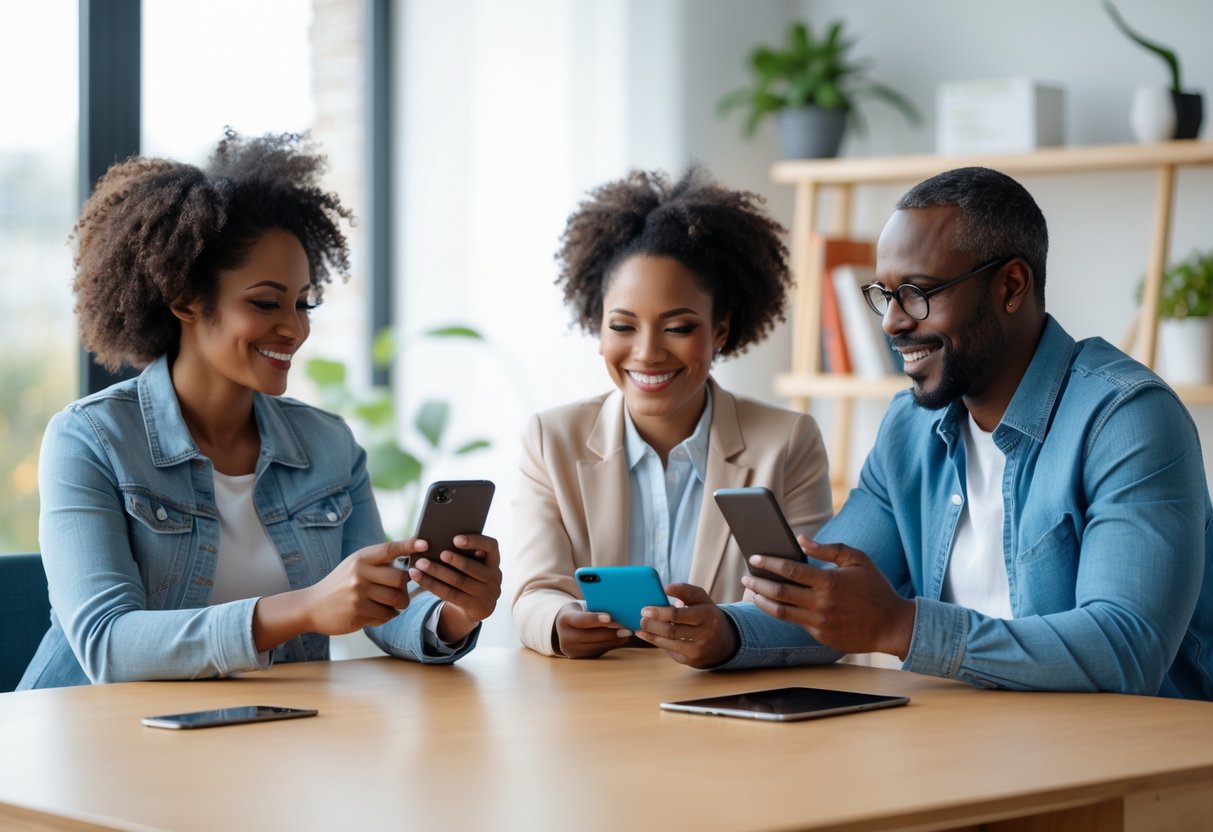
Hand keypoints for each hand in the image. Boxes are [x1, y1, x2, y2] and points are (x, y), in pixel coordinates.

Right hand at [297, 539, 414, 634]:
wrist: (312, 606)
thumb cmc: (340, 584)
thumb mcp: (355, 565)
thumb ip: (378, 562)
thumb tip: (411, 561)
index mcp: (361, 558)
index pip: (389, 549)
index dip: (409, 545)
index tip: (425, 543)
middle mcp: (360, 573)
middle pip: (400, 580)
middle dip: (405, 589)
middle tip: (401, 593)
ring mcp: (359, 594)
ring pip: (396, 600)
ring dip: (400, 605)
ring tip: (393, 605)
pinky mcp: (358, 613)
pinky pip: (386, 615)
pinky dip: (387, 616)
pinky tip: (378, 613)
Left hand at [408, 534, 502, 642]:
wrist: (477, 604)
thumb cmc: (470, 575)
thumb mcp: (474, 563)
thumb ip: (465, 552)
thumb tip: (439, 539)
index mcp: (494, 560)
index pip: (491, 546)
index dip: (474, 541)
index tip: (455, 539)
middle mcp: (495, 577)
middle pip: (471, 567)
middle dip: (451, 560)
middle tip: (433, 552)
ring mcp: (487, 594)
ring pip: (459, 582)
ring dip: (437, 572)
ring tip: (420, 564)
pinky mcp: (477, 608)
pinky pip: (451, 595)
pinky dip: (433, 585)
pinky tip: (419, 577)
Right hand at [552, 602, 631, 657]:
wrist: (564, 627)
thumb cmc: (579, 612)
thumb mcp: (581, 607)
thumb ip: (595, 609)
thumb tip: (619, 610)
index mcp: (564, 619)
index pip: (581, 620)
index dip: (595, 619)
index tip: (610, 617)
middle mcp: (565, 637)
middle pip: (589, 636)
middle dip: (610, 633)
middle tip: (626, 629)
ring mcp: (571, 650)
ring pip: (595, 646)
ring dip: (613, 641)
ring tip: (627, 634)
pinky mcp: (579, 657)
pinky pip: (597, 651)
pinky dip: (610, 645)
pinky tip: (620, 639)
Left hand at [633, 583, 738, 667]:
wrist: (724, 641)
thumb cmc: (707, 615)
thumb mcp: (702, 599)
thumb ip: (685, 590)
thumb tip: (666, 588)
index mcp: (708, 615)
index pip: (679, 615)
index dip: (660, 612)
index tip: (645, 609)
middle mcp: (705, 634)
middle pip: (672, 631)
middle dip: (653, 624)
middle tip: (641, 618)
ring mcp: (699, 650)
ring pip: (669, 643)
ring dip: (652, 634)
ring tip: (641, 627)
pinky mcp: (692, 661)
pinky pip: (670, 651)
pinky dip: (657, 642)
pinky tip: (648, 635)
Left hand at [742, 537, 914, 658]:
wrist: (893, 626)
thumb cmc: (876, 588)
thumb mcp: (858, 560)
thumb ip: (829, 549)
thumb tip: (800, 539)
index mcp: (829, 582)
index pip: (790, 570)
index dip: (769, 563)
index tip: (754, 558)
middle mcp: (821, 604)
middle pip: (779, 593)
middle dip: (758, 584)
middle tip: (746, 576)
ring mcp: (820, 623)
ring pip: (781, 613)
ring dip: (762, 602)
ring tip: (752, 593)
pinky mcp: (821, 637)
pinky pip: (796, 624)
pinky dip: (782, 613)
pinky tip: (774, 605)